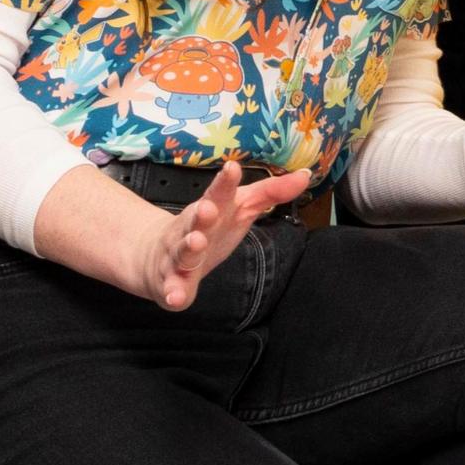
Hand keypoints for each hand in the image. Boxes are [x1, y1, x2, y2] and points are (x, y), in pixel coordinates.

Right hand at [135, 162, 311, 311]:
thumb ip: (272, 192)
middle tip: (208, 208)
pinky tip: (177, 297)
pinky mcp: (172, 283)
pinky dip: (174, 292)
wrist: (156, 255)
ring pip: (182, 251)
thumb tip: (307, 174)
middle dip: (202, 215)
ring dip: (188, 247)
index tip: (232, 167)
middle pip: (197, 220)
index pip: (220, 193)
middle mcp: (192, 229)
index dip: (226, 182)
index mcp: (212, 209)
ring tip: (195, 242)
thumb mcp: (240, 207)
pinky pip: (172, 288)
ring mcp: (179, 256)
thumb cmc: (209, 227)